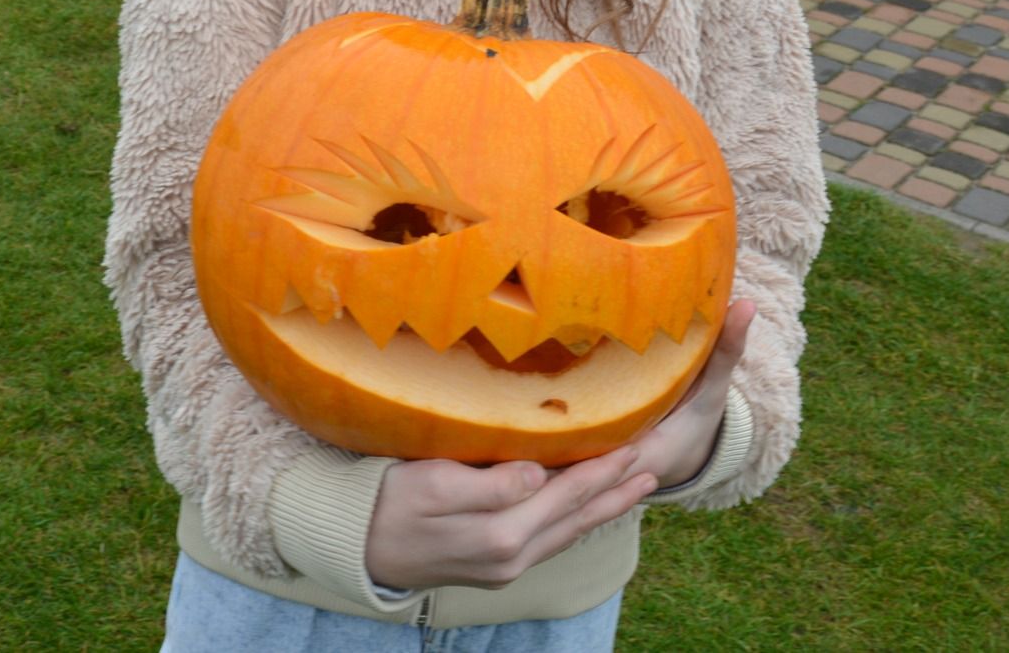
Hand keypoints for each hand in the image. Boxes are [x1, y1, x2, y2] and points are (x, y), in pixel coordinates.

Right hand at [361, 299, 754, 591]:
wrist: (357, 549)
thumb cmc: (385, 502)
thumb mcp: (430, 484)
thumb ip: (489, 484)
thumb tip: (537, 474)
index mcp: (501, 533)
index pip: (566, 492)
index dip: (603, 467)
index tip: (635, 443)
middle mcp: (512, 555)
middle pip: (578, 517)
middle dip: (616, 488)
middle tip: (651, 461)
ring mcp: (506, 566)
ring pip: (569, 532)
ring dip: (605, 508)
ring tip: (635, 486)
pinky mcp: (496, 566)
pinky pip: (552, 540)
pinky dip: (577, 522)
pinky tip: (585, 510)